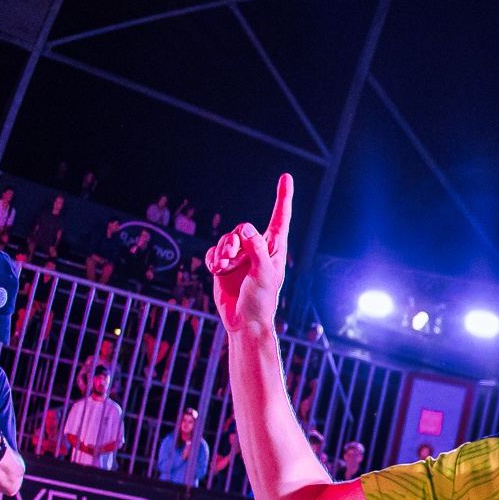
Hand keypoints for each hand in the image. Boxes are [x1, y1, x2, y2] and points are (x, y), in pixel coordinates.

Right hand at [206, 172, 293, 331]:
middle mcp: (257, 250)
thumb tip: (246, 228)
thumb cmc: (260, 301)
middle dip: (233, 242)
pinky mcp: (224, 265)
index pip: (279, 218)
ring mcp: (240, 257)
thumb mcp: (263, 274)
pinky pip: (213, 252)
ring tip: (222, 267)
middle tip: (230, 258)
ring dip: (221, 251)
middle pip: (241, 229)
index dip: (283, 197)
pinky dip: (212, 259)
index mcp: (274, 249)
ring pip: (226, 239)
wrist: (243, 322)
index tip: (286, 177)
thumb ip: (256, 250)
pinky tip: (216, 270)